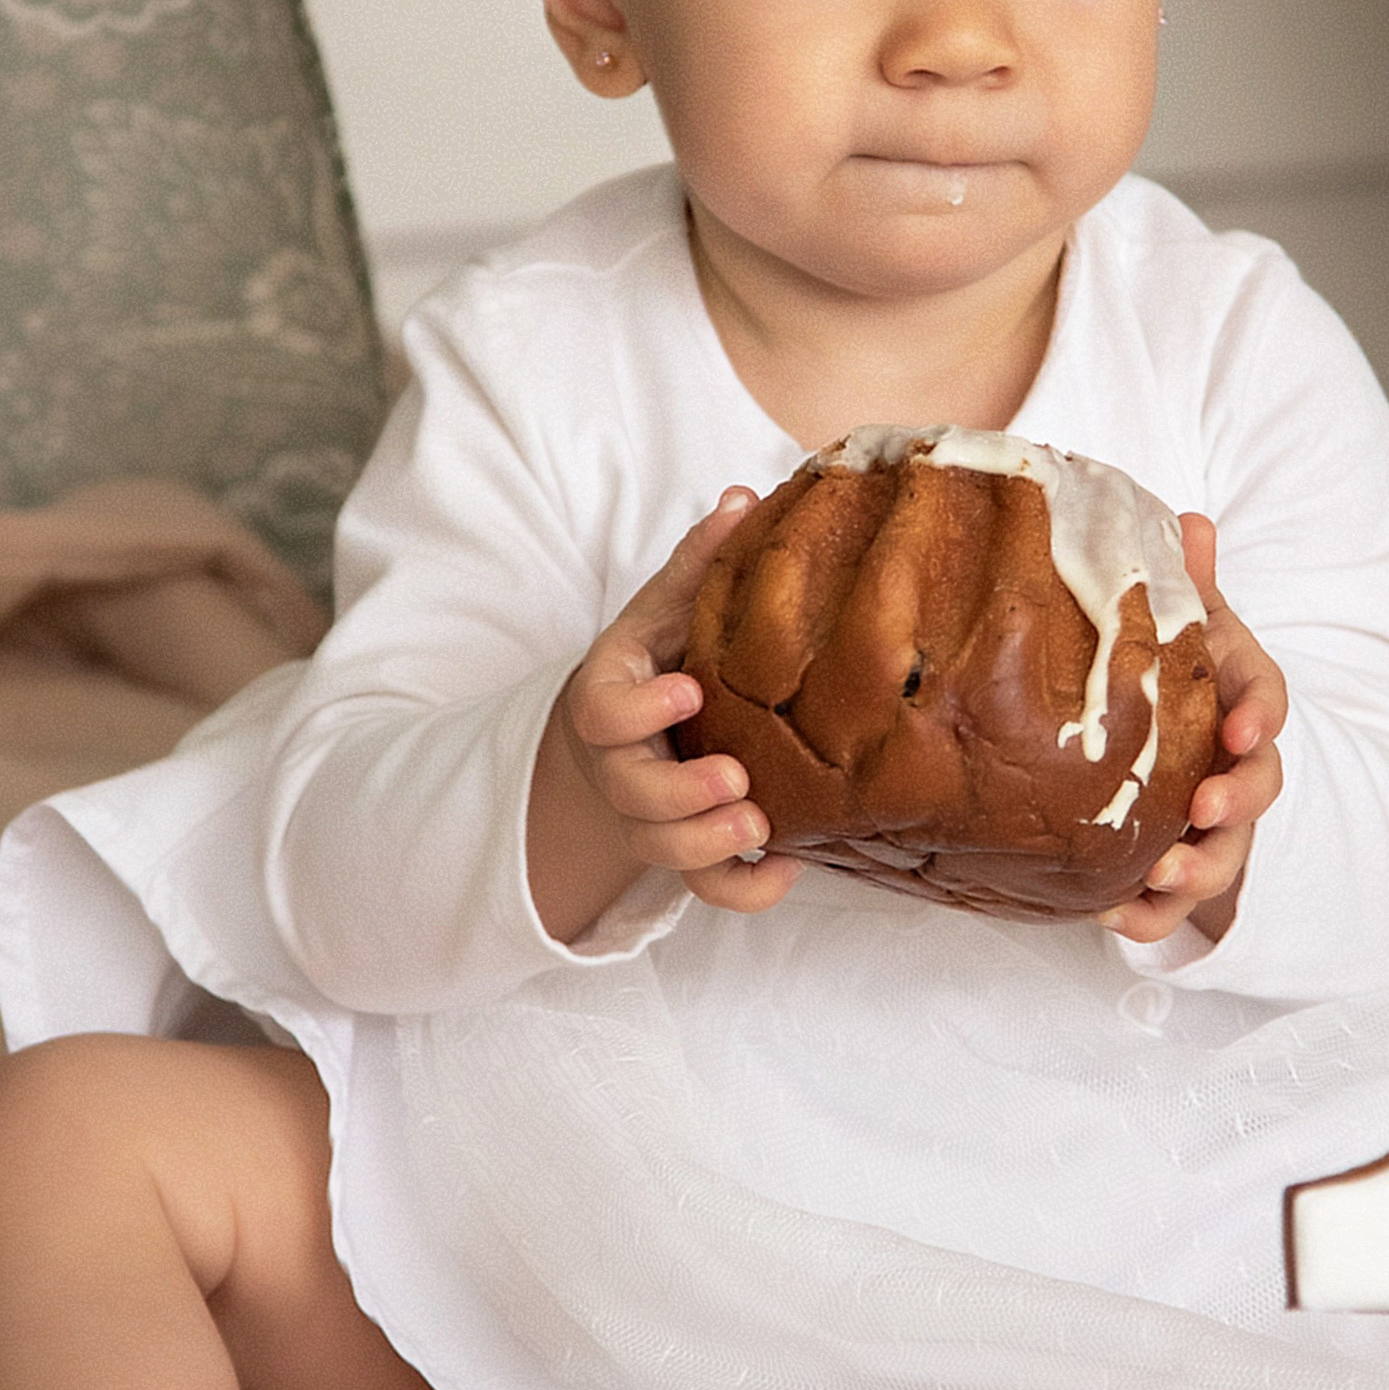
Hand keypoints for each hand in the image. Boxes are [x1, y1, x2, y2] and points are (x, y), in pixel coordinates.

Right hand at [527, 492, 803, 943]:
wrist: (630, 735)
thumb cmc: (660, 662)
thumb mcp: (668, 609)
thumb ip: (699, 562)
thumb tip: (745, 498)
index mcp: (612, 698)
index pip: (602, 713)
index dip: (641, 711)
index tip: (690, 690)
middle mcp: (622, 764)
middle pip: (632, 794)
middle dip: (680, 793)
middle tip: (735, 780)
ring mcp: (648, 815)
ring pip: (662, 849)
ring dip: (708, 845)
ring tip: (759, 826)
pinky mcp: (683, 852)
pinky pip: (705, 890)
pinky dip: (744, 891)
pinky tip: (787, 870)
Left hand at [1100, 513, 1285, 949]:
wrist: (1163, 722)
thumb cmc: (1174, 664)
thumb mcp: (1184, 617)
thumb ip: (1187, 578)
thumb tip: (1189, 520)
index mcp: (1239, 696)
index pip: (1266, 703)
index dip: (1260, 718)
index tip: (1242, 730)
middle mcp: (1234, 764)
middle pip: (1258, 788)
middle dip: (1238, 803)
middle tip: (1207, 810)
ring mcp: (1210, 821)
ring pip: (1223, 856)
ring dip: (1197, 870)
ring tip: (1160, 875)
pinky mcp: (1176, 863)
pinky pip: (1170, 904)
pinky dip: (1148, 916)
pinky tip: (1110, 916)